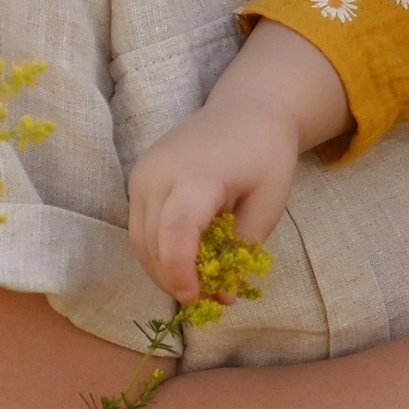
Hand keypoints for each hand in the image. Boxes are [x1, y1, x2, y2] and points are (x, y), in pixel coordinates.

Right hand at [127, 42, 331, 300]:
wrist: (249, 108)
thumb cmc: (267, 154)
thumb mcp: (269, 204)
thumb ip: (241, 249)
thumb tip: (221, 294)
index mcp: (199, 173)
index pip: (176, 228)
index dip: (179, 270)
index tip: (195, 298)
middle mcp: (161, 171)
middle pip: (152, 242)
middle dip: (174, 280)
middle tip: (210, 301)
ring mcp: (144, 172)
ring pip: (139, 239)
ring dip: (163, 269)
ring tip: (201, 283)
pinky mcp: (139, 177)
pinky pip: (140, 226)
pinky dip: (158, 249)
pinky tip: (187, 259)